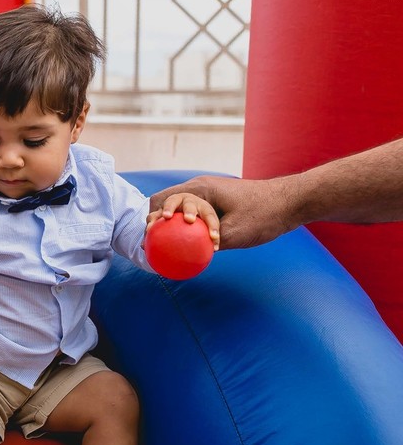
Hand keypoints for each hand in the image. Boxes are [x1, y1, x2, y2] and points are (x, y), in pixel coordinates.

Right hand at [149, 176, 297, 249]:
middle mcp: (202, 187)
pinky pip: (195, 211)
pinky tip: (187, 240)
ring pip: (182, 206)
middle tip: (152, 237)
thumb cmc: (264, 215)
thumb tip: (188, 256)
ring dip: (173, 222)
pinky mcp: (220, 203)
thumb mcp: (233, 234)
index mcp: (201, 189)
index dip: (154, 215)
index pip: (165, 198)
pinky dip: (187, 223)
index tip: (151, 232)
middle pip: (168, 200)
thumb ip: (207, 243)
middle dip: (159, 218)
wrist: (293, 202)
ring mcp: (211, 194)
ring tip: (166, 241)